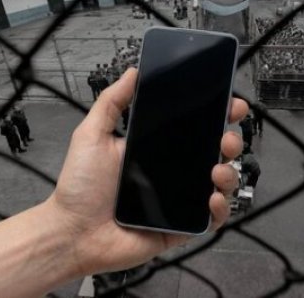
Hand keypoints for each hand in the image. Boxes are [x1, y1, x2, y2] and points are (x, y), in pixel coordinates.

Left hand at [46, 68, 247, 275]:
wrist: (72, 232)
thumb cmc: (80, 184)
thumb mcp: (92, 134)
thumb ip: (111, 102)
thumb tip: (133, 71)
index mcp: (157, 147)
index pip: (196, 127)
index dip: (218, 115)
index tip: (231, 105)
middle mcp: (174, 171)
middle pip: (215, 153)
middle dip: (231, 142)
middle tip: (227, 139)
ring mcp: (180, 199)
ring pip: (220, 183)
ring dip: (228, 174)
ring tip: (217, 171)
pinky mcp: (181, 227)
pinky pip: (211, 219)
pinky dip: (220, 209)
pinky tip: (212, 198)